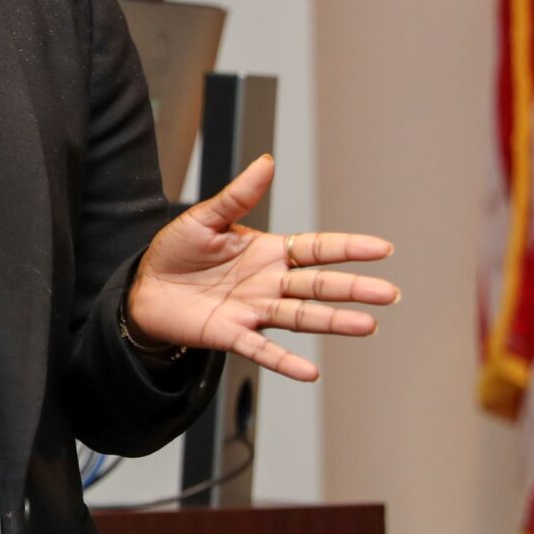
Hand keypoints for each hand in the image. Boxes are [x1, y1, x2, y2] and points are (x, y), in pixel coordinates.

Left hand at [123, 154, 395, 382]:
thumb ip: (238, 196)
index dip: (348, 248)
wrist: (144, 287)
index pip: (317, 249)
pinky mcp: (231, 334)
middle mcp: (269, 283)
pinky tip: (310, 372)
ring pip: (301, 317)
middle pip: (319, 285)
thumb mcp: (205, 218)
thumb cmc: (177, 251)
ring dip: (332, 321)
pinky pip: (262, 350)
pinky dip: (285, 362)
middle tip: (389, 293)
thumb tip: (267, 161)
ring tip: (367, 325)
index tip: (382, 249)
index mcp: (268, 252)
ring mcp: (254, 310)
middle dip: (353, 288)